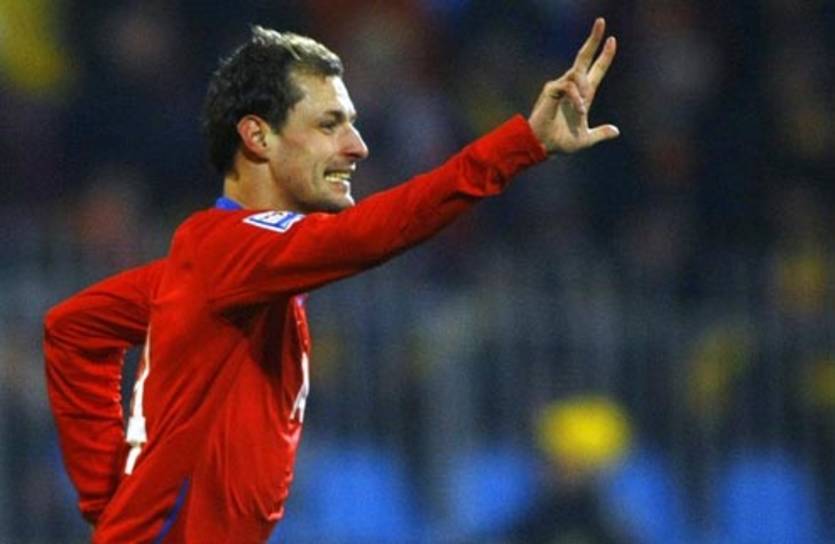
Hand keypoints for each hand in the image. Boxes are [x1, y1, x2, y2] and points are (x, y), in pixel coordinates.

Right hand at [528, 18, 619, 154]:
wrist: (544, 146)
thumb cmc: (560, 143)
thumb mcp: (585, 139)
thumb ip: (600, 134)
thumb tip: (616, 131)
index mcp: (583, 95)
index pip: (596, 70)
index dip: (604, 56)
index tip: (613, 40)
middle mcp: (572, 87)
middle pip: (584, 57)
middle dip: (594, 39)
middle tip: (601, 21)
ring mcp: (561, 86)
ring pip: (577, 74)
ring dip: (583, 91)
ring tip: (581, 112)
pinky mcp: (551, 89)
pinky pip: (569, 86)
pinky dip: (576, 98)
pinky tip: (579, 111)